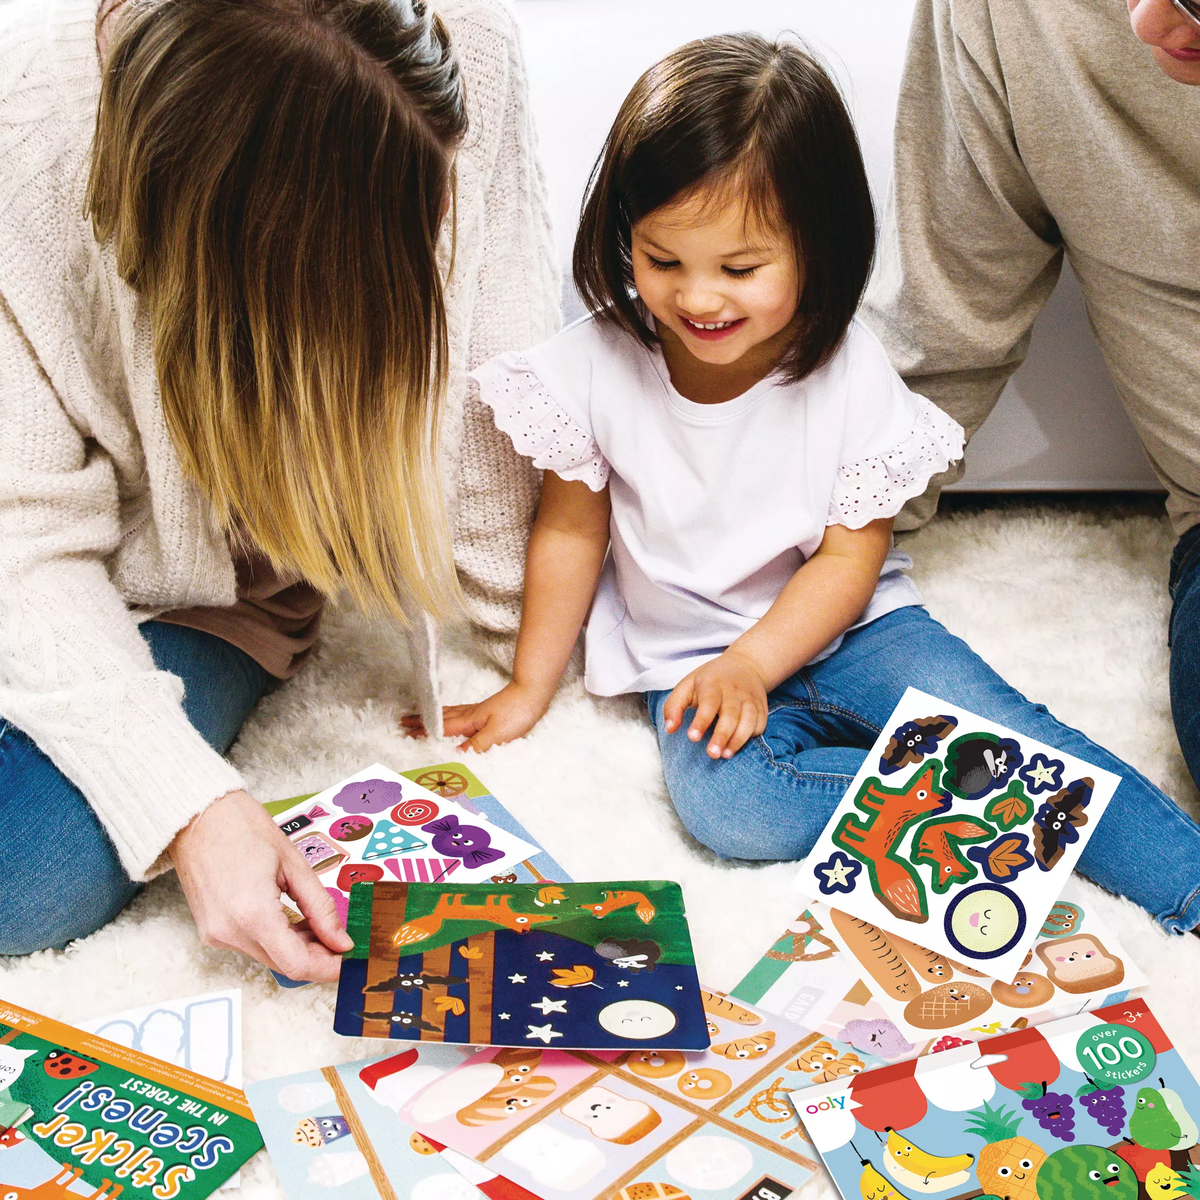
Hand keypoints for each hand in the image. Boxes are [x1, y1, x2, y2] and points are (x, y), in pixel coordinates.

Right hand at [169, 790, 352, 982]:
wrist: (198, 816)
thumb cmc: (244, 828)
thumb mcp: (294, 864)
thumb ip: (321, 908)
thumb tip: (341, 941)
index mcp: (253, 914)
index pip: (297, 964)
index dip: (328, 968)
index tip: (350, 961)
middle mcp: (230, 932)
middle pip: (284, 964)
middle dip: (317, 956)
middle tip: (341, 939)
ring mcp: (216, 934)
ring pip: (268, 957)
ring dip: (297, 947)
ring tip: (318, 924)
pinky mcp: (211, 931)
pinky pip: (251, 945)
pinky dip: (275, 939)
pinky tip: (292, 920)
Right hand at [402, 682, 550, 751]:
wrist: (533, 692)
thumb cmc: (517, 712)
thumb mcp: (496, 734)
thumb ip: (474, 746)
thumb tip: (453, 757)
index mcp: (469, 721)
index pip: (442, 728)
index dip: (424, 731)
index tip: (405, 731)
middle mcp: (470, 714)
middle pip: (441, 718)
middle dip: (422, 721)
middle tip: (404, 721)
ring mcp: (478, 711)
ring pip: (450, 714)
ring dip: (434, 716)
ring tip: (421, 717)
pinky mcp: (487, 711)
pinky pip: (460, 713)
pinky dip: (449, 714)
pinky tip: (453, 716)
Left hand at [662, 649, 768, 758]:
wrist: (745, 664)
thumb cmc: (710, 679)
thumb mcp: (688, 684)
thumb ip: (675, 706)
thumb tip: (670, 729)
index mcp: (713, 683)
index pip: (708, 703)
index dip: (701, 721)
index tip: (692, 737)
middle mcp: (734, 690)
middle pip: (731, 714)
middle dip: (722, 736)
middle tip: (712, 754)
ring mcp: (750, 698)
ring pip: (748, 720)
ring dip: (738, 740)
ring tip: (725, 755)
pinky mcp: (762, 707)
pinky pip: (760, 724)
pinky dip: (751, 736)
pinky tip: (738, 745)